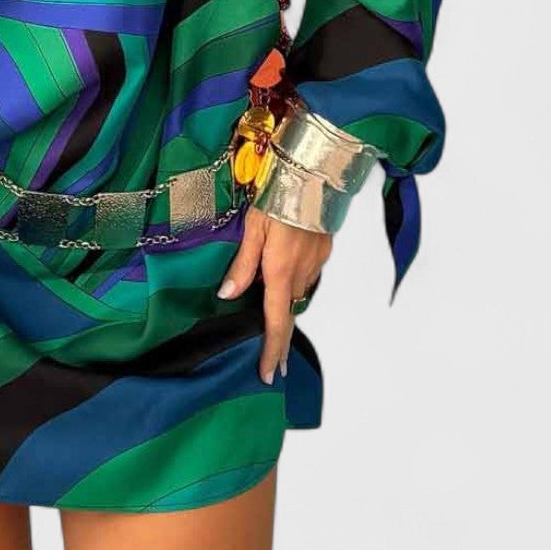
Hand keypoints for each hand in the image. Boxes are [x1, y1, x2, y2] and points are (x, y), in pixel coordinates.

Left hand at [217, 205, 329, 383]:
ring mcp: (315, 263)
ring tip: (273, 329)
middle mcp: (301, 273)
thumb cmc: (279, 195)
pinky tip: (284, 282)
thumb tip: (228, 295)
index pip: (276, 322)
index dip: (271, 350)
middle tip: (272, 365)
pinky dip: (293, 286)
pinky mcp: (322, 251)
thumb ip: (243, 264)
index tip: (267, 374)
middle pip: (289, 313)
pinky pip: (305, 277)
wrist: (315, 175)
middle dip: (280, 340)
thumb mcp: (253, 228)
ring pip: (297, 294)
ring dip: (286, 311)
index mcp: (280, 271)